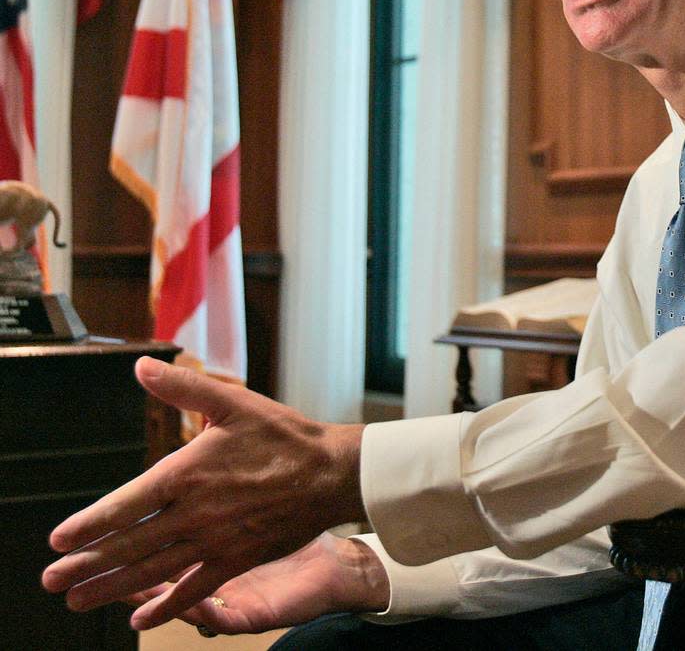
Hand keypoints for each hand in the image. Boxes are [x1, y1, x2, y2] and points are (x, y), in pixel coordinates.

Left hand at [41, 357, 365, 629]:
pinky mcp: (238, 558)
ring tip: (78, 600)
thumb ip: (182, 388)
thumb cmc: (283, 435)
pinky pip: (195, 588)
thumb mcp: (233, 402)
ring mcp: (216, 539)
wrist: (331, 471)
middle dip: (87, 564)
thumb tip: (141, 367)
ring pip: (154, 569)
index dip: (89, 524)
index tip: (58, 539)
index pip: (126, 503)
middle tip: (52, 580)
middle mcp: (196, 511)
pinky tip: (142, 619)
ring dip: (112, 587)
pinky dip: (166, 606)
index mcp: (189, 471)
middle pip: (130, 543)